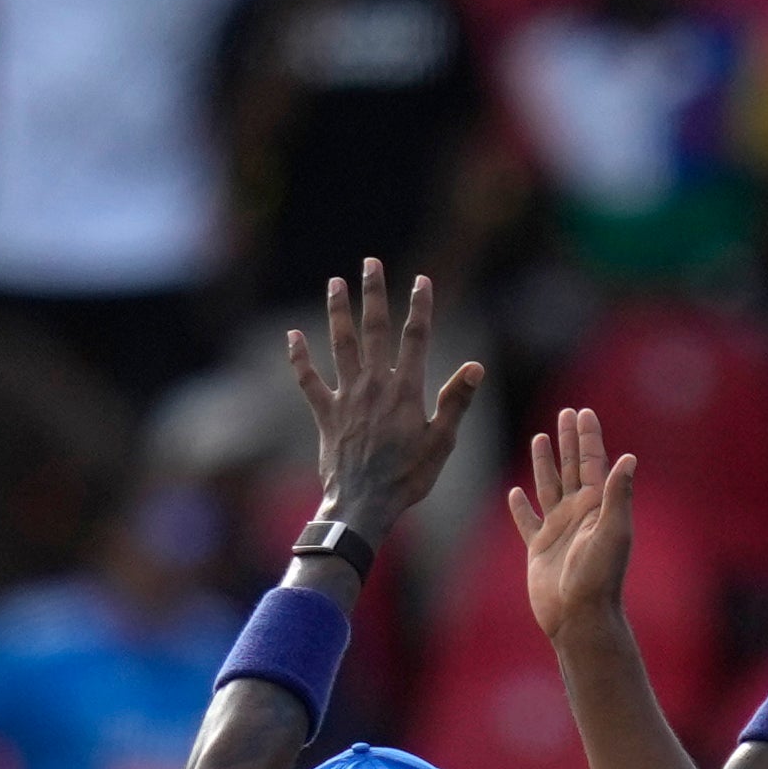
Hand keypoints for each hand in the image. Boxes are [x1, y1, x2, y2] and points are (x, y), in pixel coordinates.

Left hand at [284, 260, 485, 551]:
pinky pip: (309, 381)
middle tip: (370, 263)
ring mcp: (346, 398)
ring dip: (338, 312)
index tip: (421, 280)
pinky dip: (300, 358)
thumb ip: (455, 401)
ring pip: (340, 345)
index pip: (415, 338)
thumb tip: (474, 367)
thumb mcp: (441, 442)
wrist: (364, 505)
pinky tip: (293, 335)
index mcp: (405, 390)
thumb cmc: (407, 478)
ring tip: (335, 283)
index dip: (420, 307)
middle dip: (373, 294)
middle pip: (373, 330)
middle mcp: (373, 385)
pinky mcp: (326, 414)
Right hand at [509, 406, 639, 644]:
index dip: (589, 437)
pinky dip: (521, 507)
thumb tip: (629, 458)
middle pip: (570, 467)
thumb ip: (617, 494)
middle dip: (568, 440)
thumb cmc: (599, 577)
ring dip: (545, 463)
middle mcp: (578, 514)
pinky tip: (515, 493)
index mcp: (597, 507)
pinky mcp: (539, 549)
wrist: (580, 617)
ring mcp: (558, 531)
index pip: (592, 463)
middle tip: (565, 413)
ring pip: (548, 487)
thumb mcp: (613, 531)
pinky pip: (528, 522)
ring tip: (541, 438)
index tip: (584, 412)